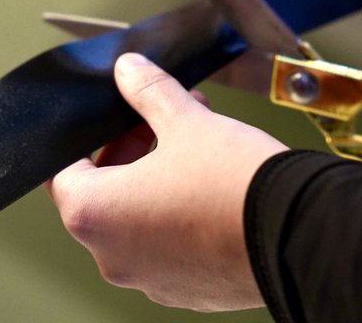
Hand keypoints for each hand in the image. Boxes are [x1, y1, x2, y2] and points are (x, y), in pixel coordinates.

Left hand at [46, 53, 287, 310]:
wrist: (297, 231)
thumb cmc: (234, 182)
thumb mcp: (186, 121)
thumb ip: (148, 91)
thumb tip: (128, 70)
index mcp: (95, 214)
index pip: (64, 172)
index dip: (90, 138)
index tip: (115, 121)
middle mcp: (113, 257)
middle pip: (102, 196)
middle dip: (131, 154)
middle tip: (164, 125)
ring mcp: (150, 281)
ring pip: (138, 223)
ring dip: (158, 185)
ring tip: (199, 151)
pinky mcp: (187, 291)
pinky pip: (170, 250)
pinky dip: (183, 219)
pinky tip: (216, 191)